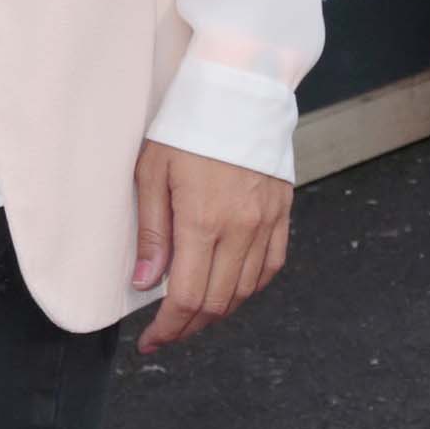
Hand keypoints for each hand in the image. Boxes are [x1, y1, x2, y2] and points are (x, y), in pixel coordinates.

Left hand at [131, 139, 292, 354]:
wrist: (240, 88)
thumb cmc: (187, 125)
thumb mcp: (152, 172)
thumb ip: (152, 233)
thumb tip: (147, 283)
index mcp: (203, 220)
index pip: (188, 297)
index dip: (168, 328)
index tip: (151, 340)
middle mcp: (241, 228)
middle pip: (218, 302)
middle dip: (189, 327)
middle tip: (167, 333)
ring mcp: (266, 222)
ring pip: (246, 290)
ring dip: (218, 311)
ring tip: (192, 314)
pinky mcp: (282, 212)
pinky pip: (271, 266)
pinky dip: (249, 287)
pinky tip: (230, 289)